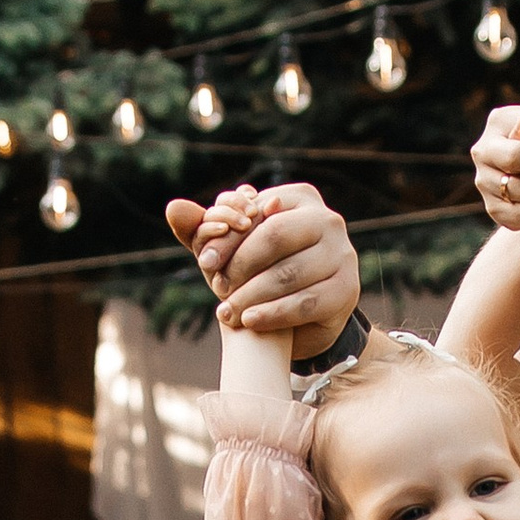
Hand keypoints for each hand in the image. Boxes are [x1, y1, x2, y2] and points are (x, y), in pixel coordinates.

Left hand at [165, 178, 361, 348]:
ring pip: (289, 272)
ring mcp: (342, 255)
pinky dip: (272, 314)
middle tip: (217, 287)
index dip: (228, 236)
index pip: (257, 211)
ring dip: (251, 294)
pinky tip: (249, 321)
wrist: (300, 317)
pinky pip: (305, 302)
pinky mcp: (346, 290)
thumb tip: (173, 208)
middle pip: (276, 236)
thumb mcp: (232, 250)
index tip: (205, 260)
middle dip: (240, 264)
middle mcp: (327, 220)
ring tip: (227, 310)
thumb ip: (203, 229)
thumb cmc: (261, 273)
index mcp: (299, 199)